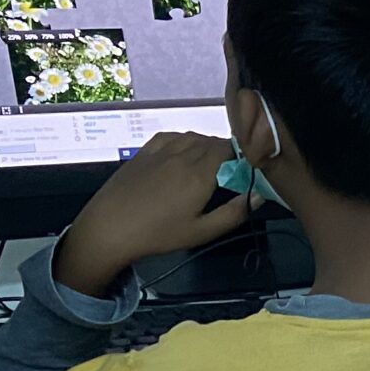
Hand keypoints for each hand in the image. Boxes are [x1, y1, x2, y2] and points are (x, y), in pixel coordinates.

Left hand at [53, 132, 252, 296]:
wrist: (110, 227)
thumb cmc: (159, 234)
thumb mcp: (202, 231)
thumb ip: (234, 213)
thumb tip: (259, 195)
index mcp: (199, 174)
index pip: (228, 149)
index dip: (241, 155)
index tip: (247, 169)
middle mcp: (181, 155)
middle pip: (211, 141)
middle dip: (226, 151)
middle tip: (231, 170)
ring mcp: (160, 151)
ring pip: (191, 136)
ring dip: (206, 144)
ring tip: (209, 161)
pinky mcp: (143, 153)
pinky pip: (170, 136)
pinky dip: (183, 139)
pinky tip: (184, 150)